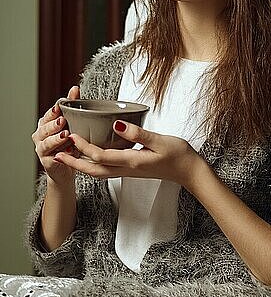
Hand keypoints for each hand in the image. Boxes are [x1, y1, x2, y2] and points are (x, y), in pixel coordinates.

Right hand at [32, 86, 79, 184]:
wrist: (65, 167)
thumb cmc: (68, 142)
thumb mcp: (71, 123)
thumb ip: (71, 105)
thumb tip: (75, 88)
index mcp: (45, 123)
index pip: (48, 115)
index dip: (54, 110)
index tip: (60, 106)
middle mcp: (40, 135)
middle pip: (45, 128)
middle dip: (53, 124)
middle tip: (62, 120)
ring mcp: (41, 148)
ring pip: (46, 142)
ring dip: (56, 139)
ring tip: (65, 135)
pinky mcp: (45, 160)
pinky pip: (51, 156)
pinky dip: (60, 153)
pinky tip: (69, 151)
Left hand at [54, 121, 206, 189]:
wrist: (189, 171)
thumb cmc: (178, 155)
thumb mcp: (160, 140)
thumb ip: (138, 134)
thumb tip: (117, 125)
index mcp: (131, 162)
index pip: (100, 156)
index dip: (83, 147)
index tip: (71, 135)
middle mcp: (126, 169)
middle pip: (93, 170)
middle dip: (74, 163)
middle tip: (57, 153)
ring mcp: (128, 171)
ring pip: (98, 171)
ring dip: (81, 165)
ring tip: (68, 155)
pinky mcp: (131, 168)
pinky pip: (107, 169)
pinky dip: (94, 164)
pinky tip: (91, 155)